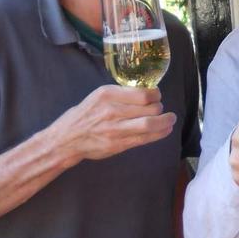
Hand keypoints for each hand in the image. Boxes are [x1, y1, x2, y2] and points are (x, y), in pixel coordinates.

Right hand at [53, 85, 175, 162]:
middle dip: (160, 107)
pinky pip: (145, 138)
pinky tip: (166, 129)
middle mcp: (112, 111)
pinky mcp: (118, 144)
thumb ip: (120, 94)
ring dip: (165, 121)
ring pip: (150, 124)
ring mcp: (115, 129)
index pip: (143, 93)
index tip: (156, 95)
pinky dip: (159, 133)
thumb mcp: (99, 96)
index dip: (155, 94)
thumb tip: (147, 92)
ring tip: (171, 119)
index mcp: (108, 94)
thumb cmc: (85, 114)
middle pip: (150, 108)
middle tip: (161, 108)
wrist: (68, 138)